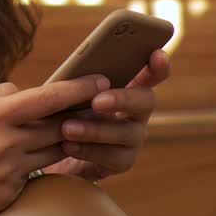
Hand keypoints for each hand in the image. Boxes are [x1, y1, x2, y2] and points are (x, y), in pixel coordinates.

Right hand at [0, 75, 110, 215]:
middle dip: (83, 112)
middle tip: (103, 102)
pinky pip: (40, 171)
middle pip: (59, 124)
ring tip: (82, 124)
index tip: (100, 80)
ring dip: (69, 136)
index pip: (45, 98)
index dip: (77, 88)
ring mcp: (10, 170)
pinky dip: (45, 159)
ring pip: (55, 148)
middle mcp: (4, 142)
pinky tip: (49, 152)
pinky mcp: (13, 191)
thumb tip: (24, 90)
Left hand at [42, 49, 170, 181]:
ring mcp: (134, 137)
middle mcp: (138, 111)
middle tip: (96, 102)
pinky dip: (88, 150)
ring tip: (68, 128)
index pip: (151, 74)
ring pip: (127, 133)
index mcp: (128, 86)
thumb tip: (79, 72)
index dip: (158, 65)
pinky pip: (112, 157)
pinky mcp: (123, 161)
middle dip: (122, 99)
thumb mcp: (72, 91)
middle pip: (146, 101)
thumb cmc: (67, 108)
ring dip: (96, 130)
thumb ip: (82, 79)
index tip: (157, 54)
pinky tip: (68, 145)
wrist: (56, 147)